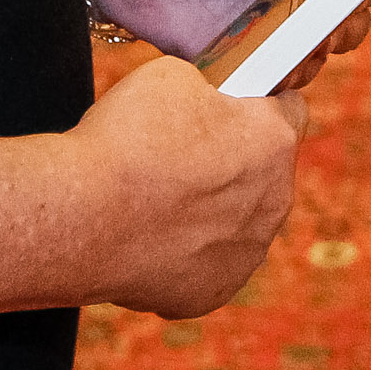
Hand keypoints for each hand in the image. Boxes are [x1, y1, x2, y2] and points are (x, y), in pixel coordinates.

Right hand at [62, 52, 303, 317]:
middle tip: (181, 155)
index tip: (231, 106)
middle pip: (265, 172)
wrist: (79, 217)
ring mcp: (246, 255)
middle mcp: (275, 202)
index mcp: (274, 141)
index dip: (259, 103)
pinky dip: (185, 254)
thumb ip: (211, 92)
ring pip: (239, 223)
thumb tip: (210, 103)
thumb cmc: (125, 140)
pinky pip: (208, 265)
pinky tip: (149, 238)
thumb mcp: (175, 76)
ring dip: (212, 212)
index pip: (291, 109)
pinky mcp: (212, 293)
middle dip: (234, 162)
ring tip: (158, 200)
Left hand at [97, 0, 343, 60]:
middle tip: (325, 25)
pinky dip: (274, 83)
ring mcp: (266, 23)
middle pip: (348, 14)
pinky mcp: (233, 57)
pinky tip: (263, 74)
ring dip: (312, 57)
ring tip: (291, 52)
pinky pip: (268, 79)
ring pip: (314, 52)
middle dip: (347, 23)